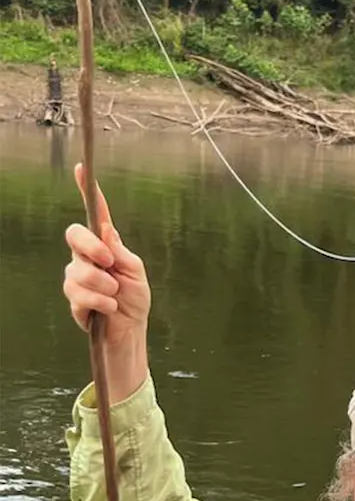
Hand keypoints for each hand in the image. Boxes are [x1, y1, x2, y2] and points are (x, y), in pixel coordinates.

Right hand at [63, 164, 150, 347]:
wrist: (131, 331)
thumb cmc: (135, 300)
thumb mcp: (135, 272)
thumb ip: (121, 252)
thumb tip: (106, 231)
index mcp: (105, 245)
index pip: (94, 214)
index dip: (87, 191)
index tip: (81, 169)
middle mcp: (86, 257)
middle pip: (74, 236)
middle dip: (91, 247)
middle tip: (109, 263)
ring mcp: (77, 277)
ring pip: (77, 270)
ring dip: (103, 285)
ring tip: (115, 295)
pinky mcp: (74, 299)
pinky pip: (79, 294)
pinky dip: (101, 302)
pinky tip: (110, 308)